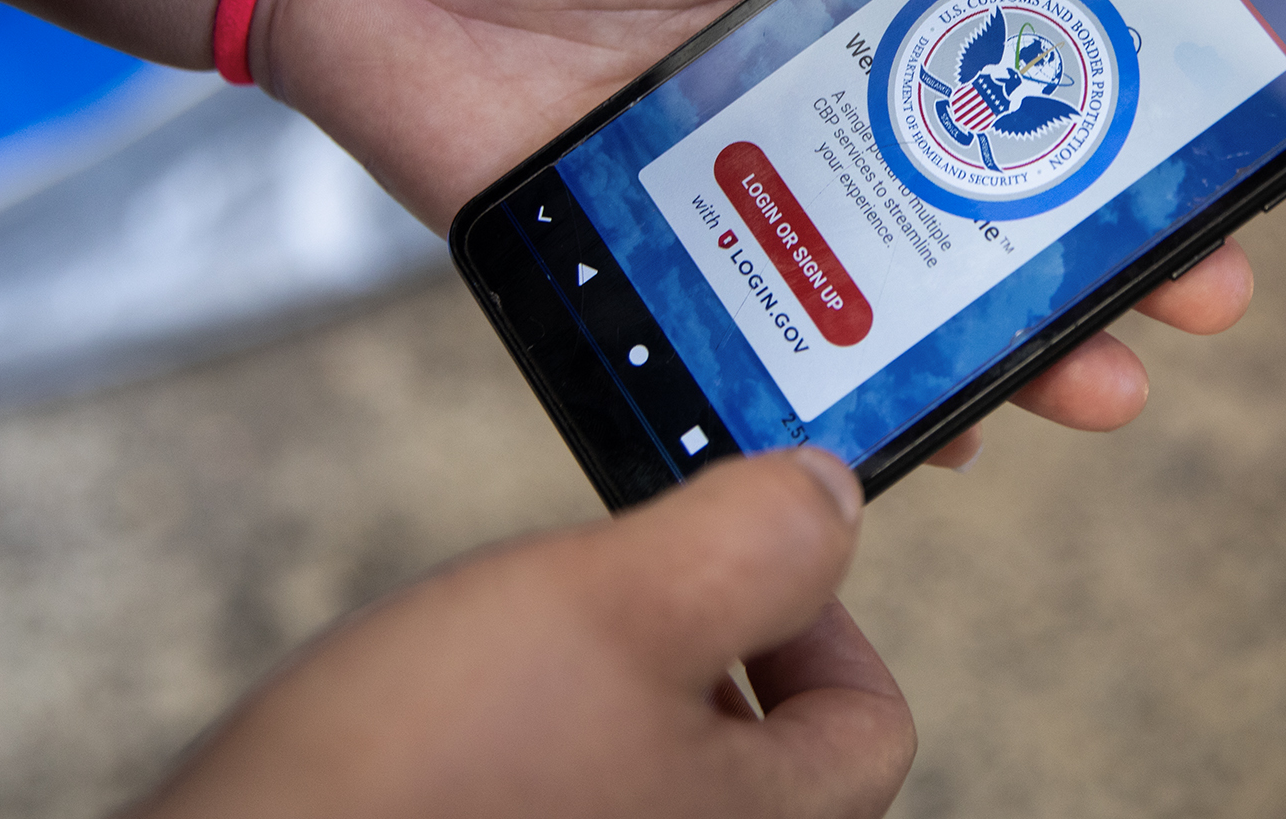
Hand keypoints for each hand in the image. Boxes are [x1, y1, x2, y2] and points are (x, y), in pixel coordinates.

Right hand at [128, 450, 907, 818]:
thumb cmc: (418, 786)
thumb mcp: (620, 604)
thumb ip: (753, 540)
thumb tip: (830, 497)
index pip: (867, 727)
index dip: (821, 616)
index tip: (735, 557)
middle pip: (763, 754)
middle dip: (695, 649)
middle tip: (608, 591)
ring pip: (653, 773)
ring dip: (603, 692)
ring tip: (510, 652)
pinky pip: (561, 799)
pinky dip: (529, 748)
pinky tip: (449, 718)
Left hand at [257, 0, 1253, 460]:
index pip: (1000, 45)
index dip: (1100, 92)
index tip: (1203, 137)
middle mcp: (808, 92)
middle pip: (977, 180)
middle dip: (1093, 238)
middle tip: (1191, 295)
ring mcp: (740, 182)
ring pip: (894, 274)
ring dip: (999, 333)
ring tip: (1090, 384)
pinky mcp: (658, 249)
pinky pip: (768, 334)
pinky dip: (841, 389)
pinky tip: (919, 430)